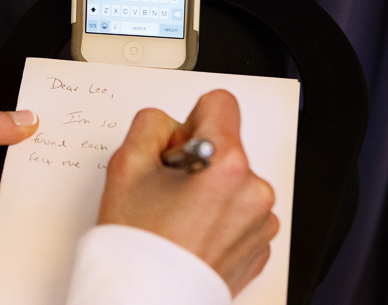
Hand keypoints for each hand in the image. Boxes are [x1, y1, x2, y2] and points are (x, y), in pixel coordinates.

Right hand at [98, 90, 278, 295]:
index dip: (191, 118)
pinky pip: (241, 213)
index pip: (221, 102)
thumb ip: (150, 124)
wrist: (147, 298)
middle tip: (167, 190)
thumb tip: (170, 125)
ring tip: (179, 217)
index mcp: (226, 163)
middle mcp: (254, 191)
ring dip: (210, 190)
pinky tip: (192, 234)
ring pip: (233, 180)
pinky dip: (218, 218)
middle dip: (197, 159)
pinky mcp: (260, 246)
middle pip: (225, 146)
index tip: (176, 144)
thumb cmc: (138, 242)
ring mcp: (261, 222)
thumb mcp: (126, 164)